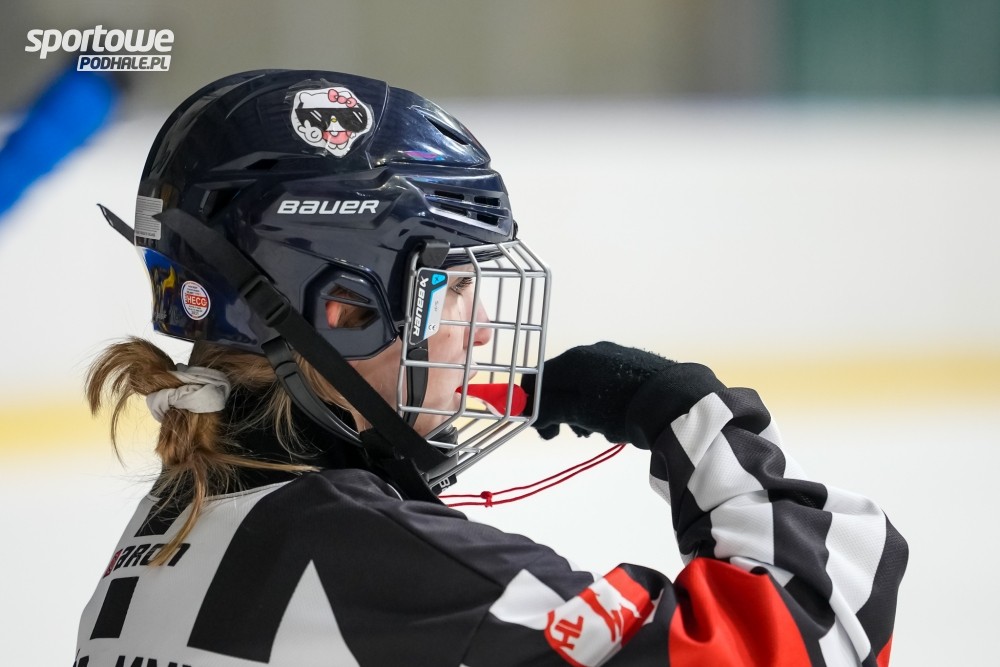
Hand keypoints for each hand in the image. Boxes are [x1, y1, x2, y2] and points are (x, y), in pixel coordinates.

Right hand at [522, 341, 674, 443]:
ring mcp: (614, 356)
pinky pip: (605, 384)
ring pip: (584, 385)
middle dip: (560, 410)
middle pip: (562, 382)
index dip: (532, 404)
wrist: (674, 402)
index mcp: (573, 360)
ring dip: (581, 410)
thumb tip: (529, 409)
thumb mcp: (579, 412)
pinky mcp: (634, 365)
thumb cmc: (620, 408)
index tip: (541, 429)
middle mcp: (591, 352)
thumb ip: (549, 409)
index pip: (539, 379)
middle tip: (566, 434)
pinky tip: (615, 422)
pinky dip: (600, 404)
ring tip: (596, 432)